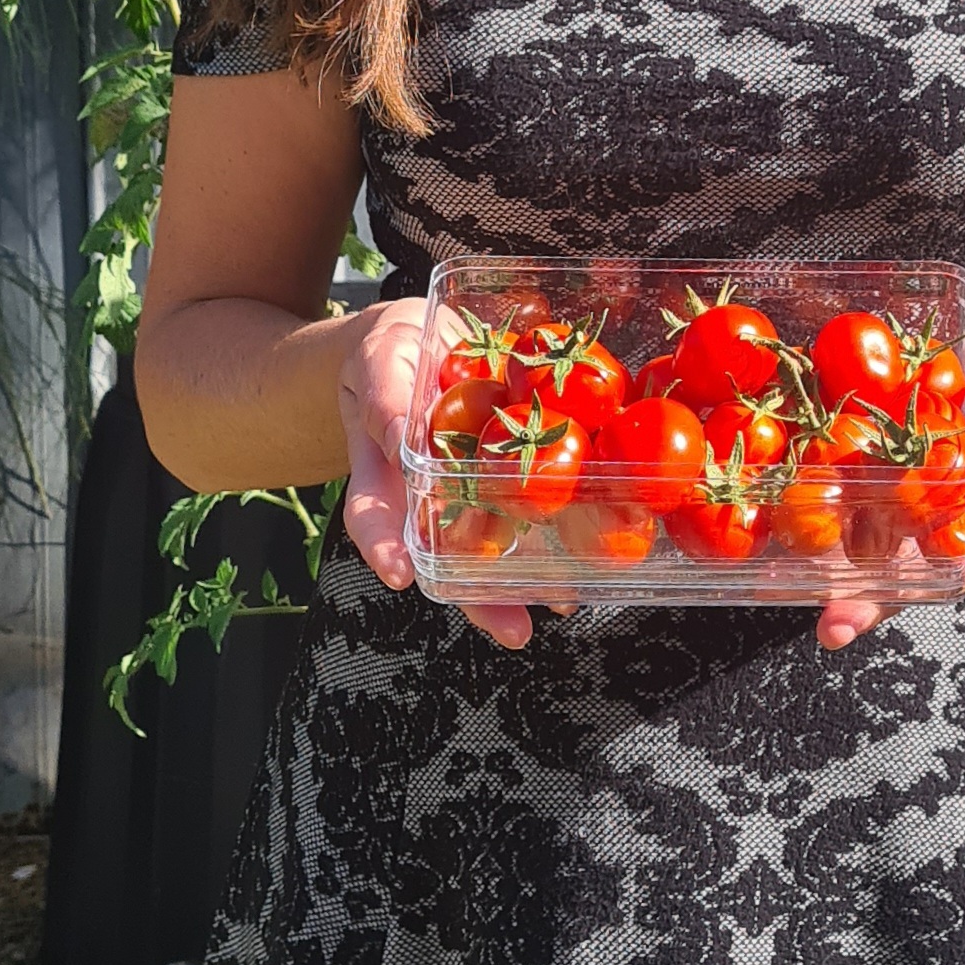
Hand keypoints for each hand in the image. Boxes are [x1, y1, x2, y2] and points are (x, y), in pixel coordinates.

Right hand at [336, 296, 536, 652]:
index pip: (373, 514)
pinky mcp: (510, 470)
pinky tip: (590, 549)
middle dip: (475, 597)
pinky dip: (562, 527)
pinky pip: (537, 501)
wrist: (423, 336)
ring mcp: (468, 488)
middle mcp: (426, 492)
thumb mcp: (380, 357)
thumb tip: (401, 440)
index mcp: (383, 467)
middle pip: (444, 555)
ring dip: (527, 578)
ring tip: (561, 602)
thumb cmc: (389, 349)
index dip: (383, 547)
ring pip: (496, 543)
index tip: (400, 576)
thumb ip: (386, 397)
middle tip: (511, 629)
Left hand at [815, 348, 964, 650]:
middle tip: (849, 624)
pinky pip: (839, 525)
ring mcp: (900, 518)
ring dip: (848, 599)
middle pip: (919, 577)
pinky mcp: (864, 500)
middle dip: (882, 603)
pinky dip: (810, 545)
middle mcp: (943, 522)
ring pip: (875, 569)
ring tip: (826, 624)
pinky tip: (779, 562)